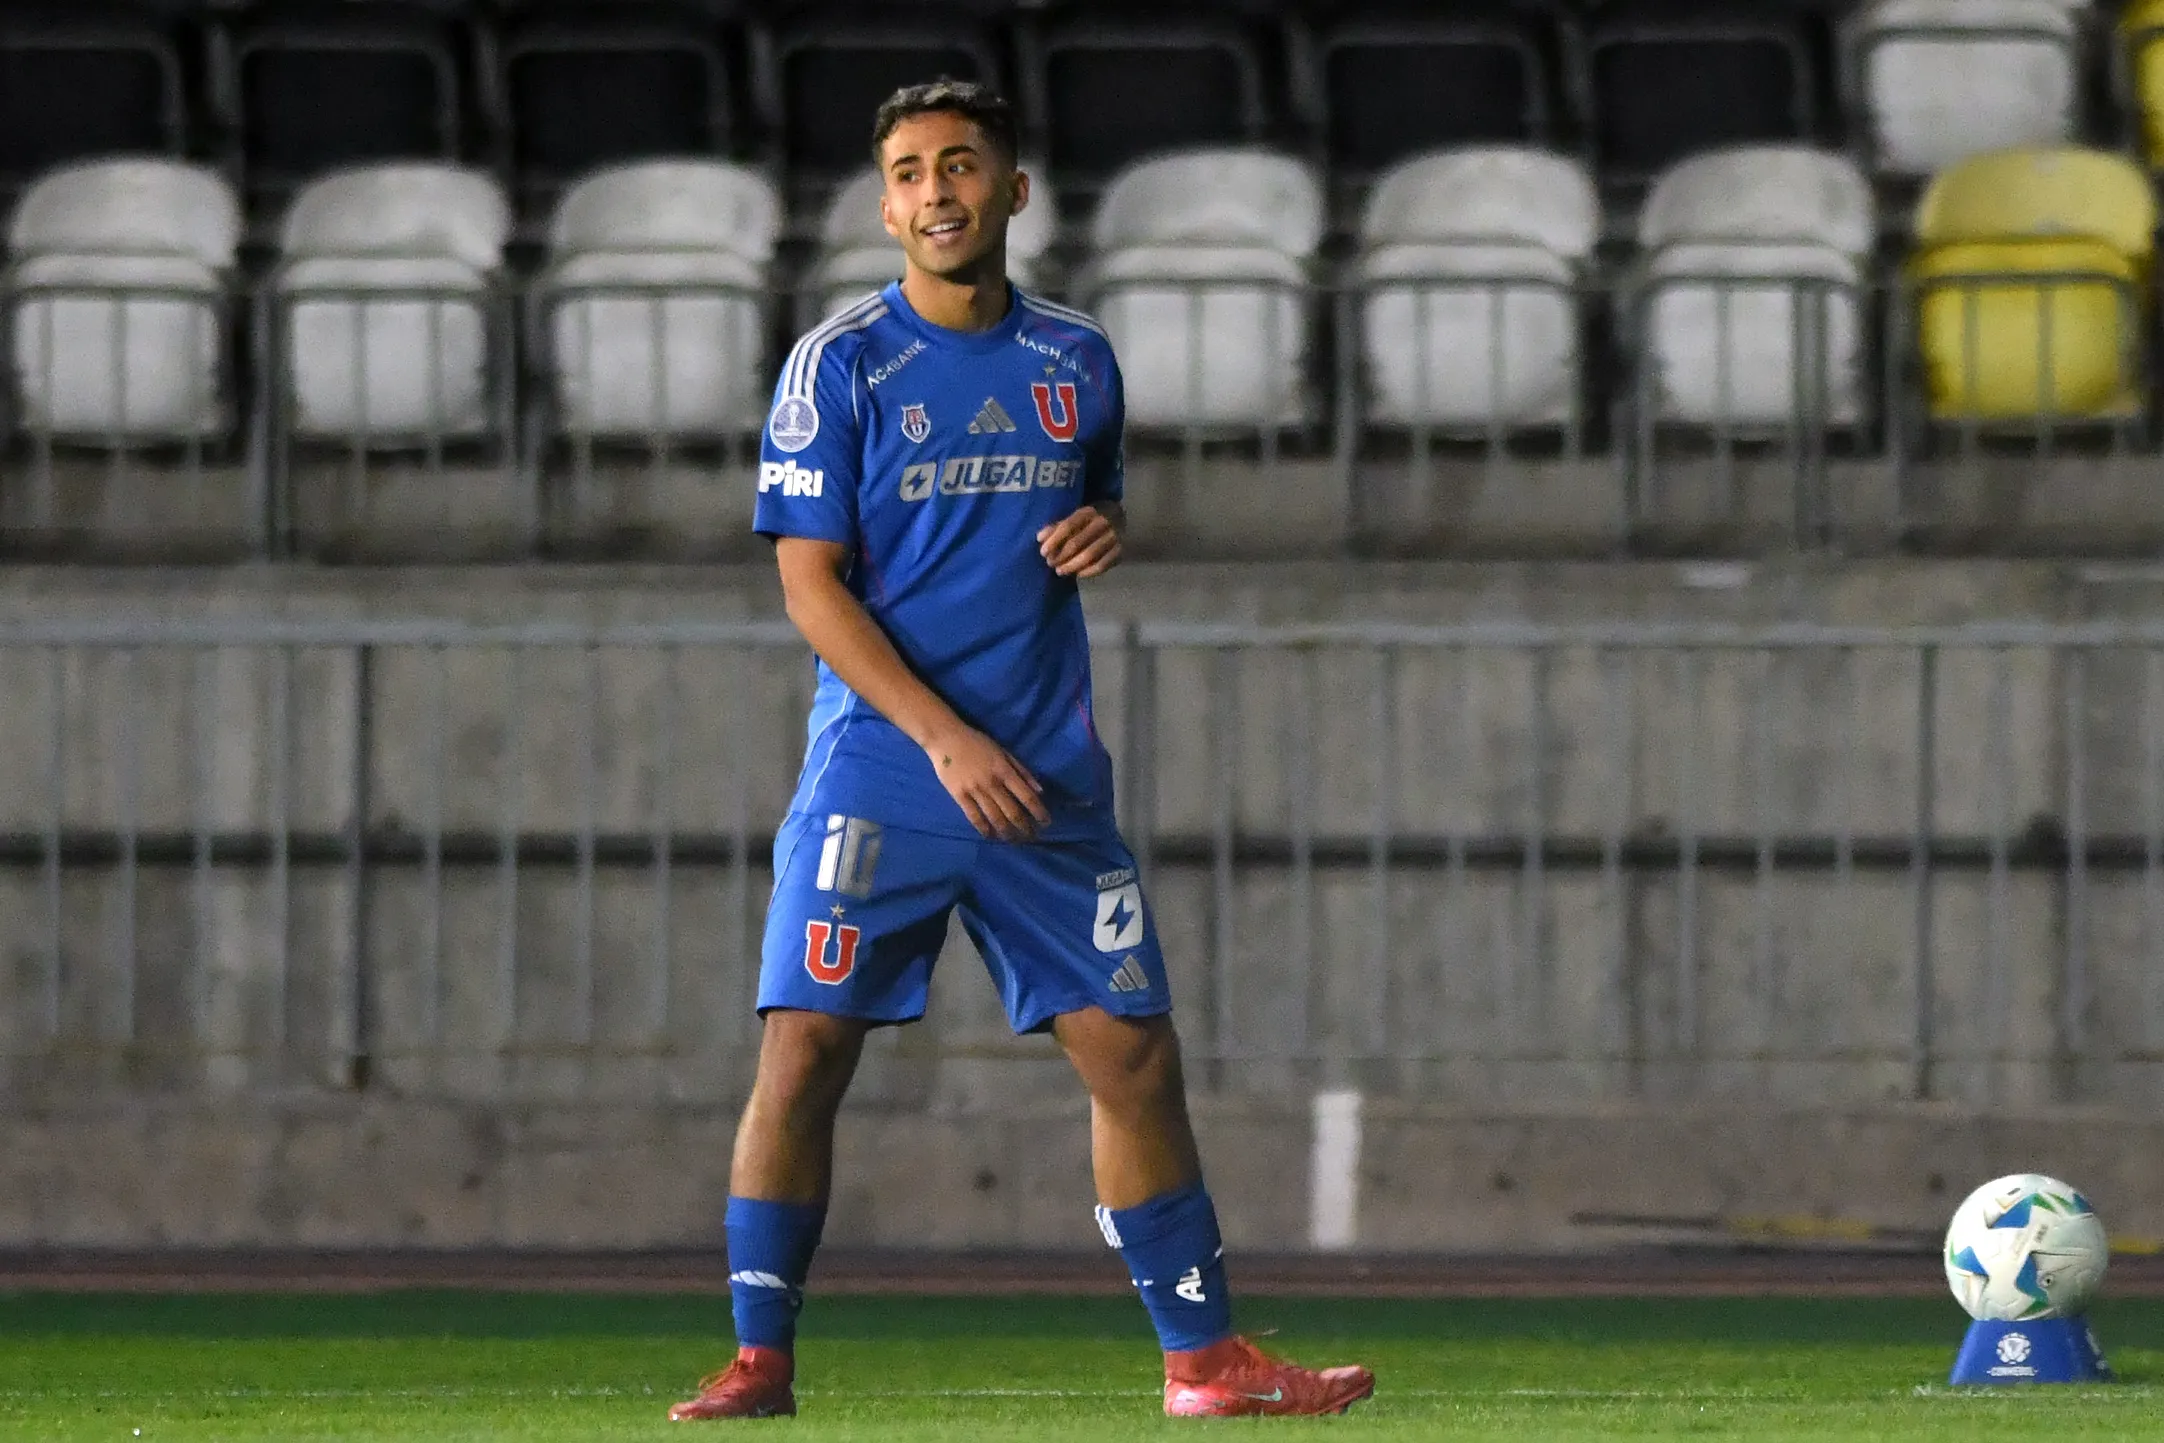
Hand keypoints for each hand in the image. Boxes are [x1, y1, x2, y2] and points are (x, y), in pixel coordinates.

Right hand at [923, 722, 1050, 839]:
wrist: (946, 737)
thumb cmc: (977, 743)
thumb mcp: (1004, 752)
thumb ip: (1022, 771)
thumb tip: (1039, 791)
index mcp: (1005, 771)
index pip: (1027, 796)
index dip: (1038, 812)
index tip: (1046, 823)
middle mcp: (992, 783)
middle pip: (1013, 811)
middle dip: (1025, 827)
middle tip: (1032, 837)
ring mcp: (975, 790)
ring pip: (994, 818)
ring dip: (1006, 832)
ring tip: (1014, 840)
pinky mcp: (959, 795)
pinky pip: (973, 816)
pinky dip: (983, 829)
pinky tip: (990, 836)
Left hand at [1037, 505, 1121, 577]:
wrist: (1118, 518)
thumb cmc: (1089, 521)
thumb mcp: (1074, 519)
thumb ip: (1056, 528)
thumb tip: (1040, 538)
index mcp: (1087, 512)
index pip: (1067, 526)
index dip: (1054, 541)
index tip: (1043, 552)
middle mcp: (1102, 522)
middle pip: (1077, 543)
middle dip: (1061, 556)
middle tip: (1051, 564)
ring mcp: (1113, 537)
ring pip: (1089, 556)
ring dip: (1072, 566)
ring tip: (1060, 571)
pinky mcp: (1119, 550)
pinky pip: (1102, 565)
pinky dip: (1088, 572)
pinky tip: (1078, 574)